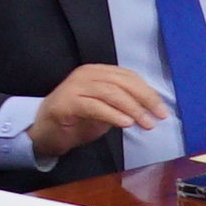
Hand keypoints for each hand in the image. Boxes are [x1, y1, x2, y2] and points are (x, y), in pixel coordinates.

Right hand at [26, 64, 171, 156]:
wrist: (44, 133)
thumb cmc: (76, 122)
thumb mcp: (105, 111)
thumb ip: (123, 105)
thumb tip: (150, 109)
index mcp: (97, 72)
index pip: (128, 77)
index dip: (147, 92)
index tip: (161, 110)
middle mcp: (86, 74)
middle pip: (121, 82)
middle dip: (144, 99)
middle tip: (158, 117)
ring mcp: (74, 87)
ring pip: (110, 92)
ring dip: (132, 108)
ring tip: (145, 123)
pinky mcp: (66, 103)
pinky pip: (94, 106)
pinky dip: (112, 114)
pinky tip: (125, 123)